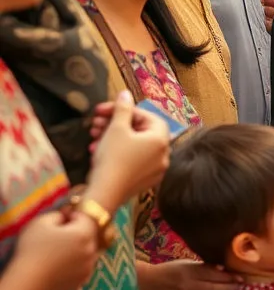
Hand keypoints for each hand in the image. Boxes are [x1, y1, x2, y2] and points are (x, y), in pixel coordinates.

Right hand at [10, 210, 100, 289]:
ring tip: (55, 253)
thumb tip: (65, 217)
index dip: (69, 217)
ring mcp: (88, 266)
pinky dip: (73, 265)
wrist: (26, 283)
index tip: (56, 223)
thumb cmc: (32, 249)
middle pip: (86, 235)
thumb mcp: (41, 222)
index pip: (83, 218)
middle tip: (55, 238)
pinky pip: (81, 267)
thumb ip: (58, 215)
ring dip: (75, 249)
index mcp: (84, 233)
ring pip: (85, 251)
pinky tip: (57, 266)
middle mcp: (91, 249)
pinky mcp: (82, 280)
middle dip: (74, 233)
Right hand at [89, 91, 169, 206]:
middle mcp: (164, 154)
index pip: (146, 116)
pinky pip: (132, 160)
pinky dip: (118, 153)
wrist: (103, 195)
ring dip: (112, 138)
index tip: (103, 110)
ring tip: (93, 137)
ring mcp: (155, 169)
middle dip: (115, 124)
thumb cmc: (112, 157)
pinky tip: (98, 151)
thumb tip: (126, 93)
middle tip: (95, 124)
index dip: (123, 110)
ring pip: (134, 146)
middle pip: (139, 131)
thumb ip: (123, 108)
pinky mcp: (143, 181)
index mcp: (162, 139)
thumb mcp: (117, 128)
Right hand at [140, 260, 240, 289]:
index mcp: (190, 271)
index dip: (230, 277)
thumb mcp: (186, 263)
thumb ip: (204, 267)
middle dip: (230, 289)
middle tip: (238, 288)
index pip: (215, 275)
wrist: (147, 283)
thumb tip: (224, 269)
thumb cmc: (170, 270)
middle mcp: (188, 286)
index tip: (240, 278)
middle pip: (215, 289)